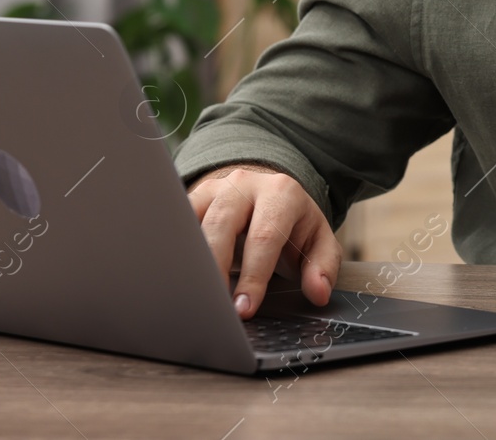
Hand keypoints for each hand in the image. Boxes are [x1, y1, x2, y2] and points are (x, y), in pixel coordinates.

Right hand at [187, 164, 340, 319]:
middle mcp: (245, 185)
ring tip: (189, 296)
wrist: (270, 196)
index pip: (264, 236)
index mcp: (281, 193)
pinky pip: (174, 223)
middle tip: (213, 308)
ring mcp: (214, 189)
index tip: (244, 309)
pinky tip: (172, 277)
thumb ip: (323, 267)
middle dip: (214, 270)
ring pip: (191, 223)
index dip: (253, 276)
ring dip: (188, 262)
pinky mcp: (191, 198)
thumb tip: (318, 292)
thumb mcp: (318, 242)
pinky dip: (172, 251)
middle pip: (221, 226)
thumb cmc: (293, 225)